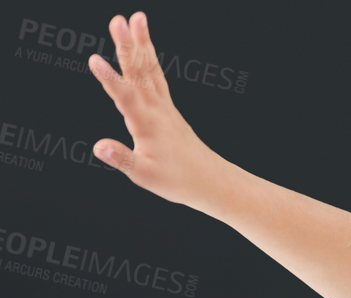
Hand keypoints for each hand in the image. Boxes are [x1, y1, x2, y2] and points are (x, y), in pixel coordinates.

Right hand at [87, 12, 227, 208]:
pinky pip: (157, 76)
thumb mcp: (145, 176)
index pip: (124, 98)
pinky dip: (150, 57)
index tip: (94, 59)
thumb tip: (99, 147)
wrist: (210, 181)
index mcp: (147, 125)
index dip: (109, 80)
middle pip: (139, 73)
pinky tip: (144, 43)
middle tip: (117, 19)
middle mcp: (156, 109)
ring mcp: (164, 105)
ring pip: (151, 68)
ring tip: (137, 17)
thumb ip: (121, 159)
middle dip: (127, 45)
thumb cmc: (178, 181)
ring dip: (142, 42)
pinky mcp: (167, 107)